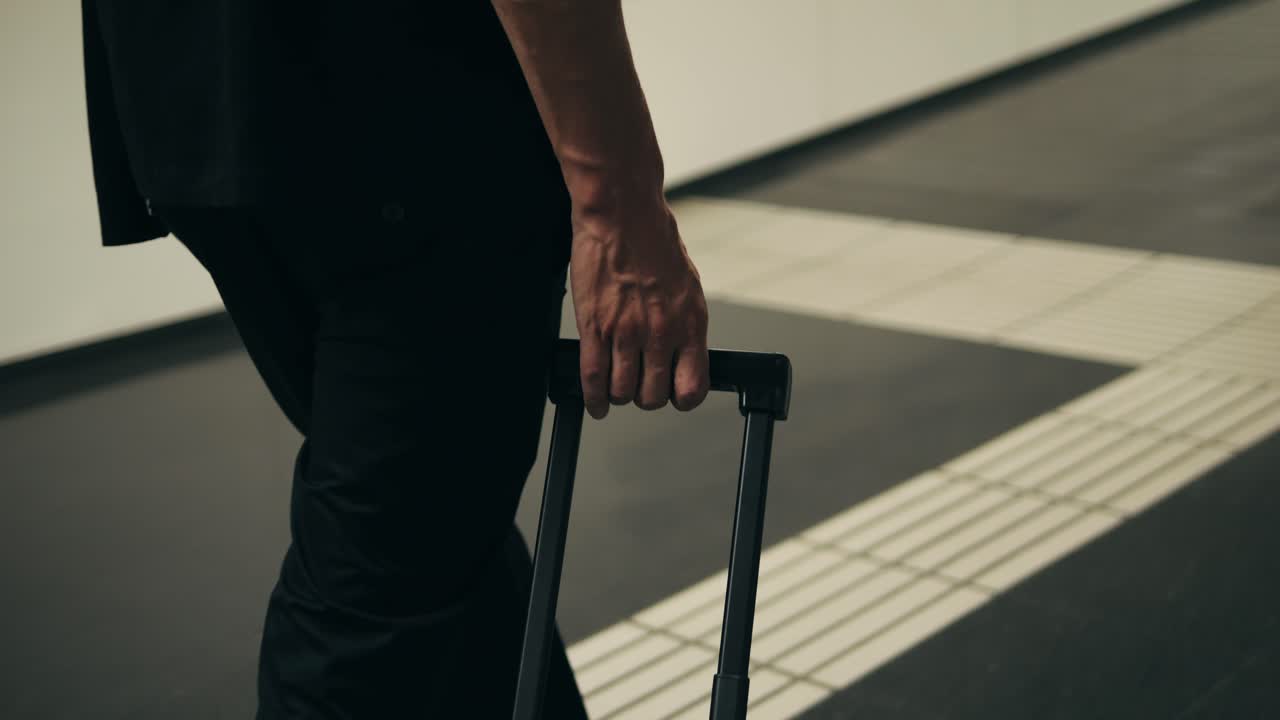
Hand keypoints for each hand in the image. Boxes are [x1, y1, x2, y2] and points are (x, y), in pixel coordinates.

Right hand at [569, 196, 709, 419]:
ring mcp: (626, 332)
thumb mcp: (687, 286)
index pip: (692, 388)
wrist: (623, 214)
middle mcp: (661, 333)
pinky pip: (593, 378)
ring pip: (622, 392)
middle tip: (637, 386)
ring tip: (615, 388)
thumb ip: (684, 323)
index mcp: (690, 323)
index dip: (680, 398)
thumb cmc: (654, 241)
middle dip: (644, 397)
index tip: (672, 394)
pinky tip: (595, 402)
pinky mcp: (595, 327)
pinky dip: (593, 398)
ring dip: (617, 396)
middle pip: (652, 397)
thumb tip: (680, 352)